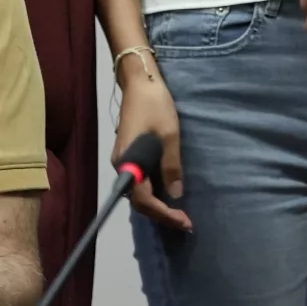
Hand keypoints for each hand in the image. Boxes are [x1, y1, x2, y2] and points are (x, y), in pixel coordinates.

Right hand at [114, 71, 190, 231]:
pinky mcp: (128, 154)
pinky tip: (167, 193)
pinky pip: (139, 181)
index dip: (163, 214)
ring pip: (138, 192)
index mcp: (129, 163)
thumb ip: (172, 167)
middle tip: (185, 223)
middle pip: (138, 200)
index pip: (144, 200)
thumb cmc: (155, 106)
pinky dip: (153, 192)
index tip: (183, 221)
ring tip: (178, 213)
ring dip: (157, 205)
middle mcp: (121, 166)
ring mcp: (123, 160)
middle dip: (161, 214)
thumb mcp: (170, 135)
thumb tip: (176, 195)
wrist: (139, 82)